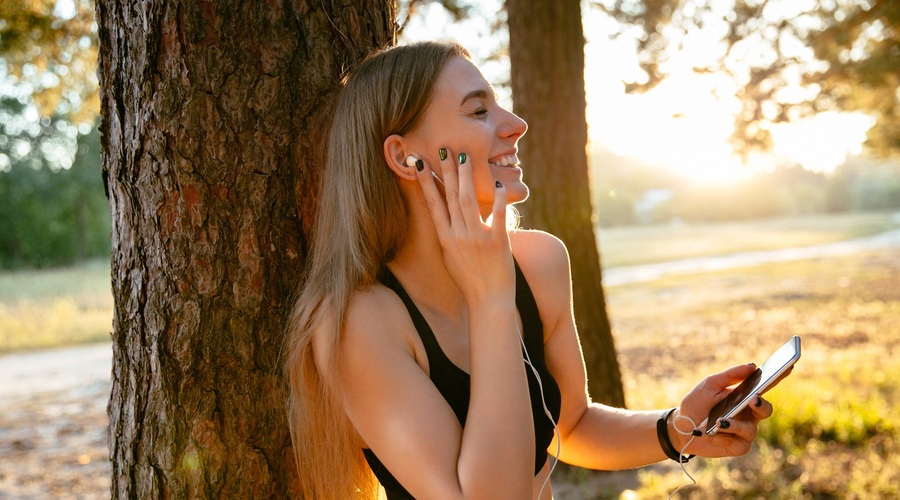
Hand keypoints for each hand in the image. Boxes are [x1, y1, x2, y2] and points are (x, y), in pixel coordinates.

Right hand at [415, 147, 513, 301]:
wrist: (488, 301)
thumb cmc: (470, 280)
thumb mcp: (451, 257)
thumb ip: (449, 235)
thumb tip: (445, 216)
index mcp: (445, 239)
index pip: (432, 204)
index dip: (425, 181)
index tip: (419, 163)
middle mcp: (458, 236)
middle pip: (450, 197)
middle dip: (446, 171)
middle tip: (444, 149)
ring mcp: (477, 238)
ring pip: (468, 201)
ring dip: (466, 177)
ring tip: (464, 157)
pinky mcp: (497, 242)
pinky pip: (496, 216)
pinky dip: (496, 199)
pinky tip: (496, 184)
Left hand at [673, 363, 774, 457]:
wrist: (681, 426)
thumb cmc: (697, 403)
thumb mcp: (710, 385)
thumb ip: (730, 375)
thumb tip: (752, 365)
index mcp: (745, 397)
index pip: (765, 387)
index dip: (779, 377)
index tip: (788, 366)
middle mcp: (749, 415)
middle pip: (765, 410)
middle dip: (761, 406)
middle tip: (753, 399)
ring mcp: (744, 432)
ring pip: (751, 429)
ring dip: (734, 425)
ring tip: (718, 421)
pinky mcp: (738, 447)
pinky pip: (739, 443)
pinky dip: (723, 437)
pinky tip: (711, 434)